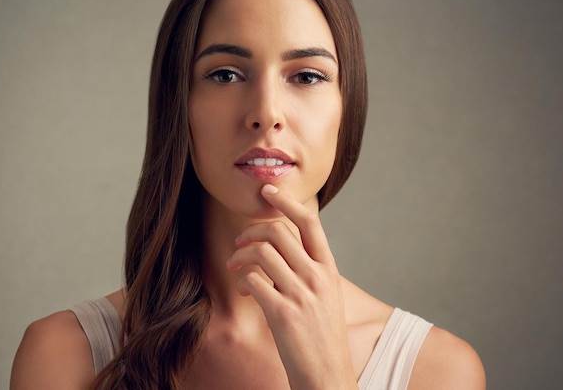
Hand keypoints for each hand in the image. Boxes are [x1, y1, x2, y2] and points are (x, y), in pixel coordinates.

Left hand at [226, 184, 358, 389]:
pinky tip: (243, 290)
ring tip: (234, 266)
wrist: (327, 376)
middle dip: (251, 231)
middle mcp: (317, 277)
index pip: (309, 222)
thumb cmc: (322, 335)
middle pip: (278, 231)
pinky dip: (242, 280)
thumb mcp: (326, 296)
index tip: (267, 191)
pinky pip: (253, 281)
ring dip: (240, 255)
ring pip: (262, 253)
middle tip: (240, 241)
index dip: (286, 201)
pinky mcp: (283, 314)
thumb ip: (309, 270)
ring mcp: (301, 295)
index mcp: (329, 269)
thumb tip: (282, 247)